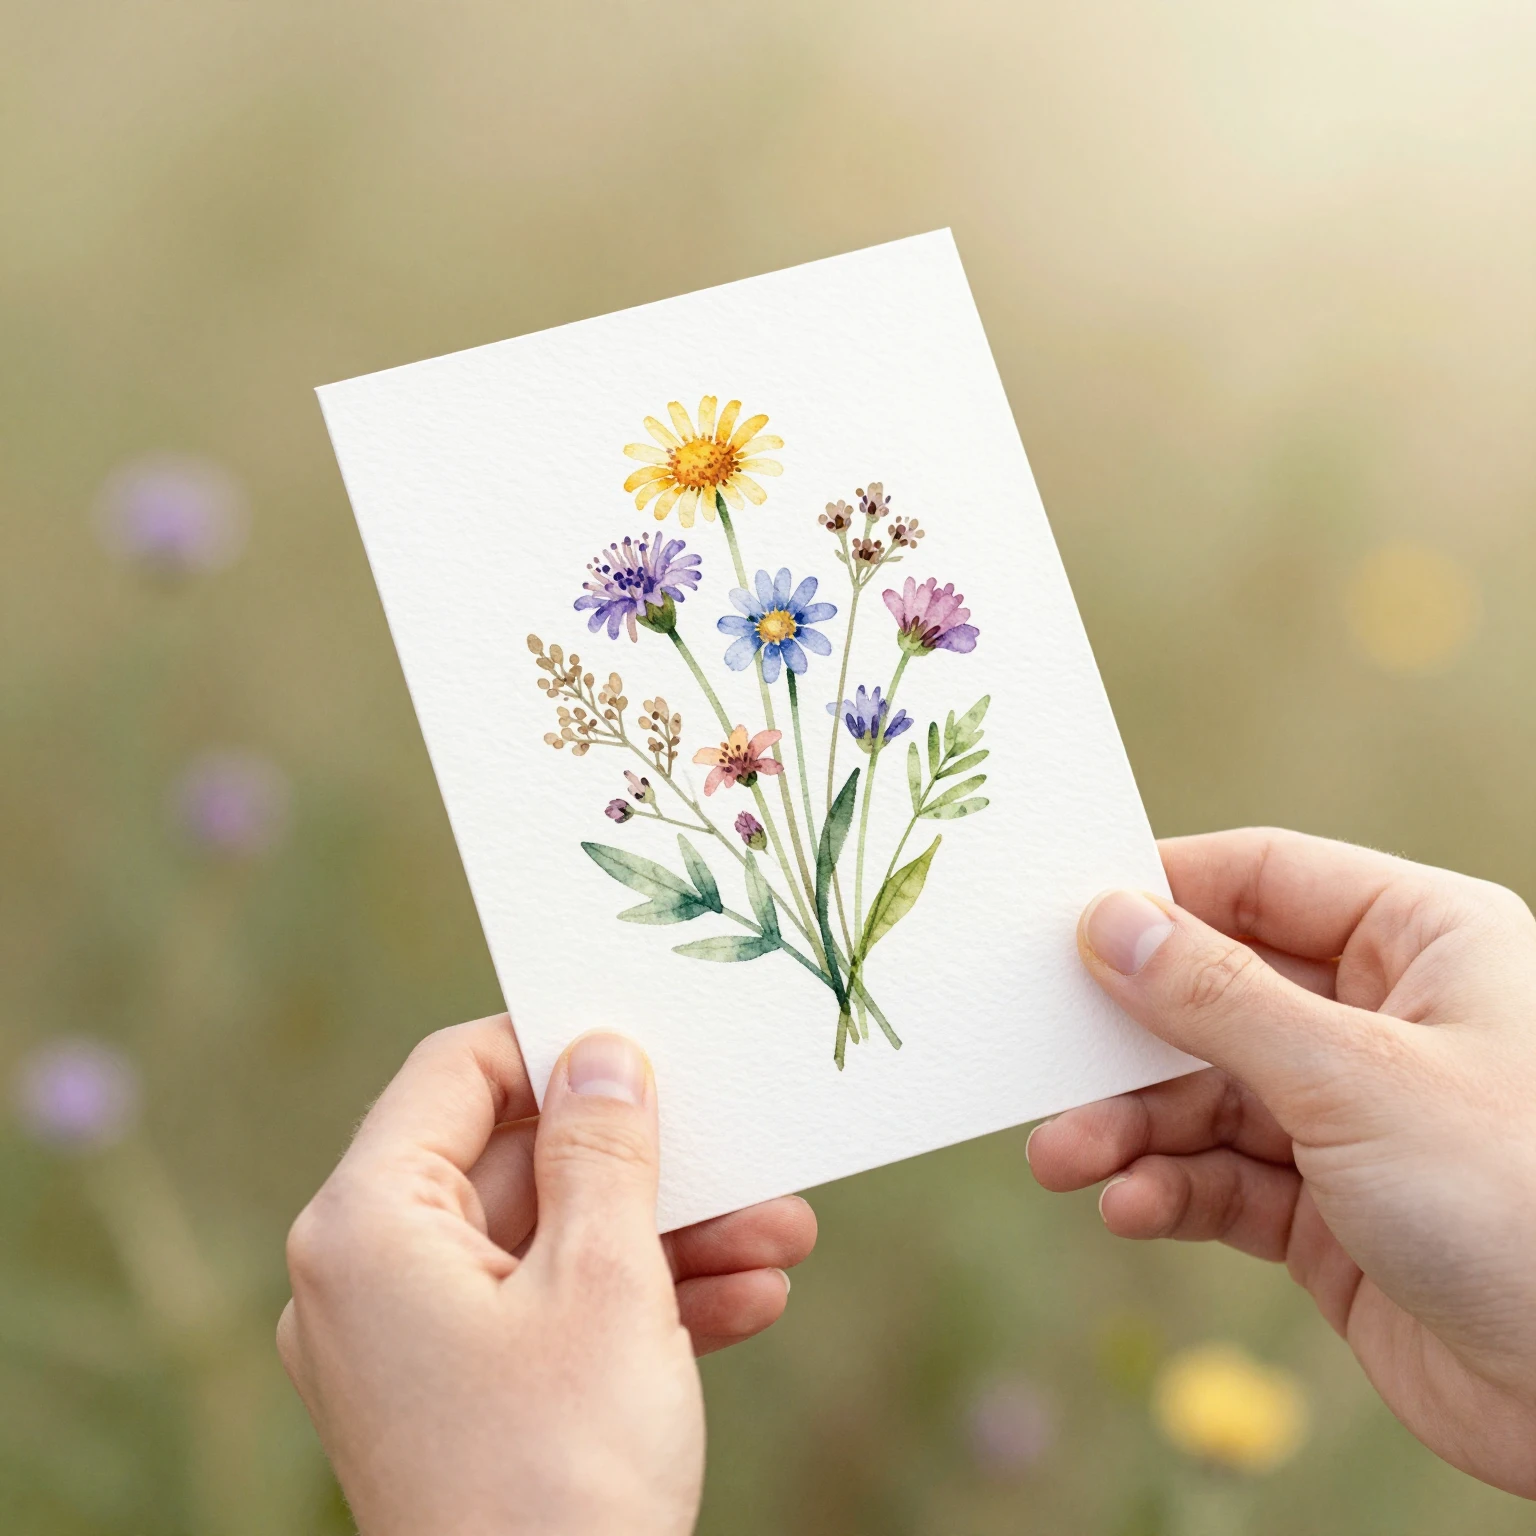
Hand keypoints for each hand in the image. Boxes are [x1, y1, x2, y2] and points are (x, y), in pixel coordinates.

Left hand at [277, 1016, 815, 1535]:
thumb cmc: (560, 1478)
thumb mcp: (604, 1282)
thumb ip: (605, 1147)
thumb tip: (602, 1053)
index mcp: (368, 1226)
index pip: (456, 1072)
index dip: (555, 1046)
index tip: (649, 1043)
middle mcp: (368, 1278)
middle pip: (518, 1165)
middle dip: (650, 1166)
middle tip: (749, 1153)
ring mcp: (411, 1348)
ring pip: (549, 1246)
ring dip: (668, 1239)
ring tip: (784, 1237)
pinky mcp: (457, 1405)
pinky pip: (547, 1318)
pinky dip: (637, 1306)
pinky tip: (748, 1304)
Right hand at [1028, 829, 1535, 1496]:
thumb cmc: (1521, 1200)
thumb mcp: (1352, 1079)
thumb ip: (1215, 997)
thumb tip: (1108, 920)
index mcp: (1420, 941)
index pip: (1260, 879)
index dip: (1160, 895)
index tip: (1062, 923)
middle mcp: (1385, 1017)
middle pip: (1215, 994)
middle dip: (1127, 1041)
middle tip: (1040, 1063)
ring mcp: (1355, 1116)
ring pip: (1207, 1095)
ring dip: (1131, 1127)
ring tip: (1065, 1160)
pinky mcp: (1332, 1210)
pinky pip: (1224, 1178)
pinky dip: (1170, 1190)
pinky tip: (1130, 1207)